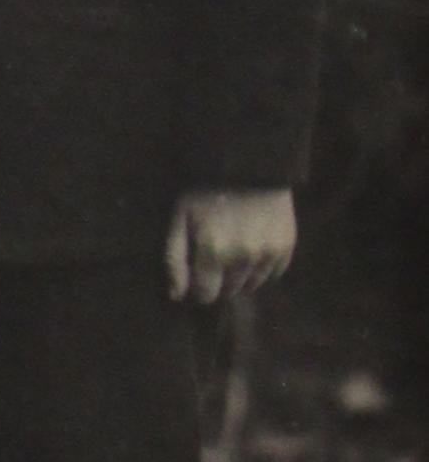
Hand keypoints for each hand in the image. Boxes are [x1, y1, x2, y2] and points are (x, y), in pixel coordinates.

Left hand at [164, 187, 297, 304]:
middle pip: (229, 292)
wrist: (248, 165)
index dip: (197, 289)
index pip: (206, 295)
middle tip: (213, 260)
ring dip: (240, 277)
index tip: (195, 276)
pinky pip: (273, 274)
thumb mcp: (180, 219)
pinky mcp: (286, 247)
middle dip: (218, 283)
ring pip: (252, 286)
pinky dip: (261, 268)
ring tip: (232, 252)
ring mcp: (268, 254)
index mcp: (213, 251)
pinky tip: (252, 248)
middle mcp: (244, 258)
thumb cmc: (205, 191)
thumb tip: (176, 295)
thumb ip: (174, 259)